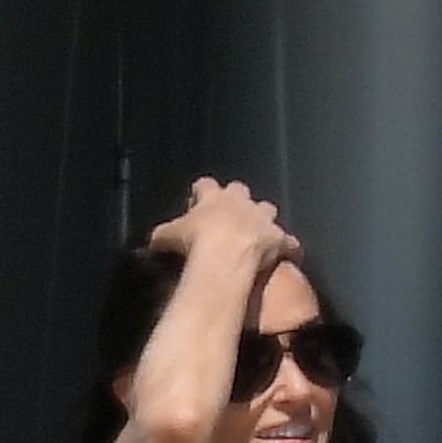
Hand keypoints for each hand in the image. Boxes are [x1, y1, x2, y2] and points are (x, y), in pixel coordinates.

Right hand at [147, 177, 299, 271]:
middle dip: (236, 201)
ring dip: (264, 219)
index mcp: (213, 197)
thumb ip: (161, 235)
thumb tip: (152, 240)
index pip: (205, 186)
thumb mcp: (168, 236)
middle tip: (228, 218)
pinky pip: (289, 243)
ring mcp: (263, 218)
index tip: (196, 201)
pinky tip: (288, 256)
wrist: (226, 256)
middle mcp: (240, 201)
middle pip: (240, 191)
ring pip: (268, 209)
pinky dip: (289, 248)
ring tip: (258, 234)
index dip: (200, 193)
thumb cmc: (196, 242)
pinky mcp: (279, 239)